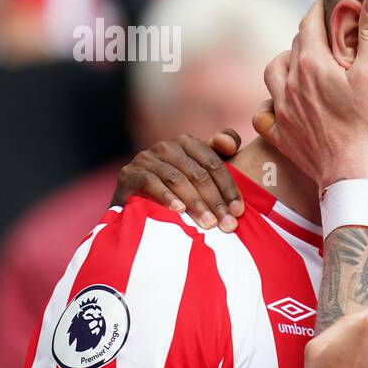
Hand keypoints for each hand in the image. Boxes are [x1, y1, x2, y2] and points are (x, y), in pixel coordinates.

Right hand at [112, 130, 244, 230]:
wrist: (136, 205)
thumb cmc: (177, 191)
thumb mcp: (201, 173)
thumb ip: (220, 156)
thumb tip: (231, 145)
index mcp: (187, 143)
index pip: (214, 164)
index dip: (228, 188)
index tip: (238, 211)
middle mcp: (166, 146)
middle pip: (197, 173)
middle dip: (215, 201)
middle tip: (227, 224)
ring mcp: (146, 158)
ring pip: (177, 180)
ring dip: (196, 203)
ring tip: (209, 224)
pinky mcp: (129, 174)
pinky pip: (151, 184)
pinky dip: (167, 197)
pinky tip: (179, 211)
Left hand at [259, 0, 367, 187]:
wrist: (349, 175)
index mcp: (312, 63)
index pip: (310, 22)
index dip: (320, 9)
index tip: (329, 4)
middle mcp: (290, 82)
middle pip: (294, 45)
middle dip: (309, 34)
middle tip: (326, 35)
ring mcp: (282, 109)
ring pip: (272, 72)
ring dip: (285, 62)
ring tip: (300, 65)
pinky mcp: (281, 134)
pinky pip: (264, 112)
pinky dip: (270, 104)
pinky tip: (281, 105)